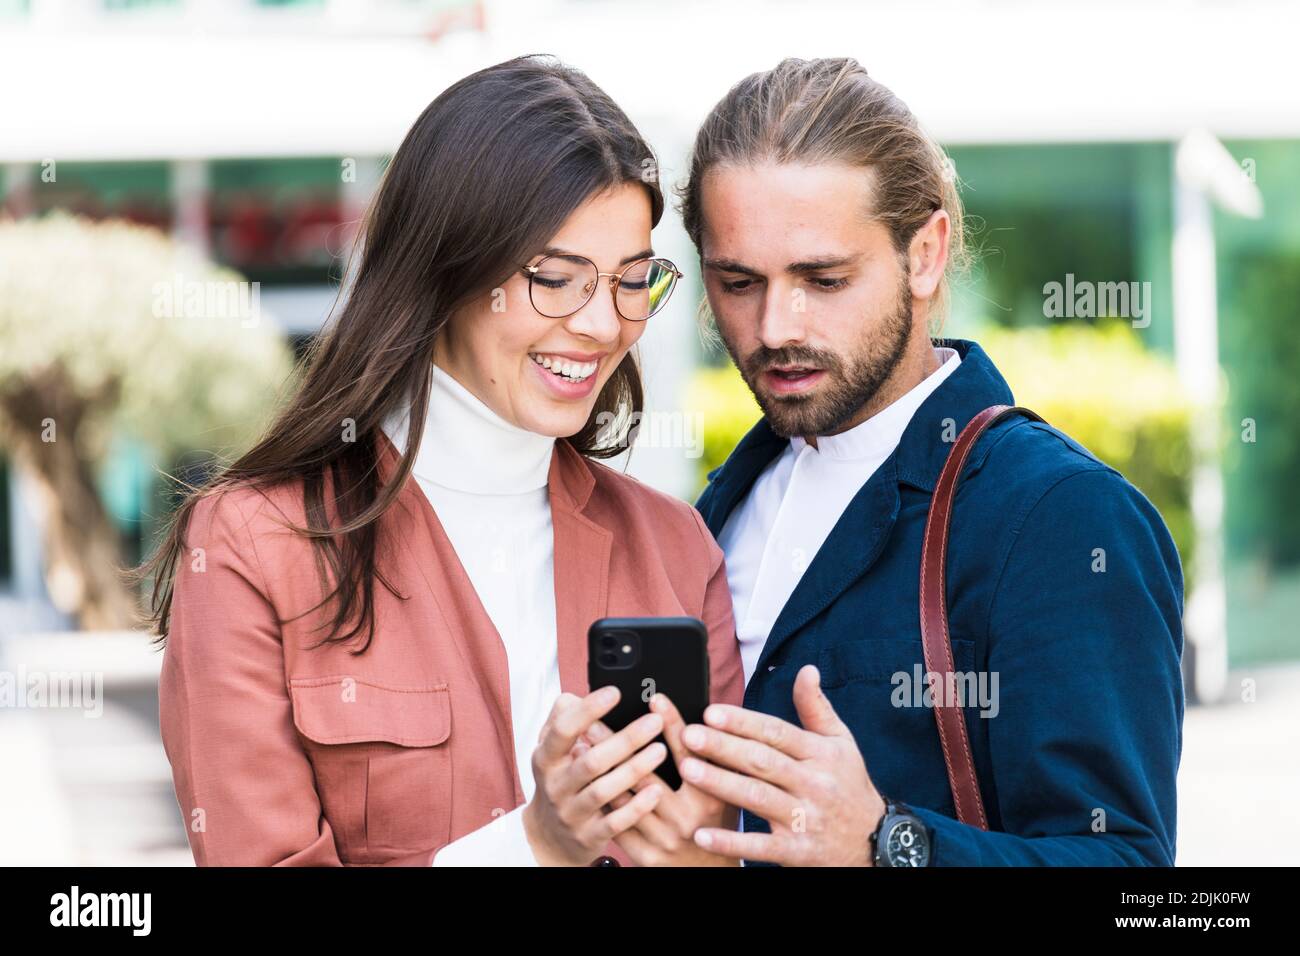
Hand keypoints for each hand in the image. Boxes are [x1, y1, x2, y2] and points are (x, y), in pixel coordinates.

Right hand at [522, 686, 667, 865]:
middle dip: (625, 740)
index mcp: (546, 758)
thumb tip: (577, 697)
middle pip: (591, 762)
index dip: (588, 710)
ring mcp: (572, 813)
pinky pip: (615, 823)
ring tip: (660, 751)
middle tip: (655, 721)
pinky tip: (657, 791)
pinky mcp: (588, 836)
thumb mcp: (553, 751)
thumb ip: (563, 720)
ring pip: (604, 791)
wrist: (549, 836)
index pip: (563, 730)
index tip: (615, 693)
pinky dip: (636, 807)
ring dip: (634, 770)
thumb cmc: (560, 780)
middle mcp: (556, 786)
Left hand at [583, 693, 739, 866]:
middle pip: (646, 773)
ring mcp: (664, 839)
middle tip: (596, 718)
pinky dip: (601, 797)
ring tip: (582, 743)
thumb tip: (707, 720)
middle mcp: (687, 818)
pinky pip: (618, 822)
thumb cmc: (715, 826)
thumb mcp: (726, 794)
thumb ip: (715, 761)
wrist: (708, 877)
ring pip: (626, 797)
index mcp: (709, 798)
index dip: (672, 724)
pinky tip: (587, 778)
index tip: (655, 698)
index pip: (688, 754)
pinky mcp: (646, 856)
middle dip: (619, 743)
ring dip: (602, 769)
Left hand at [680, 665, 886, 865]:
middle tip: (689, 734)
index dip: (743, 722)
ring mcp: (806, 820)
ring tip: (688, 770)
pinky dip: (731, 842)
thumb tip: (806, 670)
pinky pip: (761, 847)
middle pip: (763, 762)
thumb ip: (817, 708)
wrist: (877, 843)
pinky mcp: (798, 852)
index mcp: (820, 754)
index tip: (711, 712)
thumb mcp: (841, 743)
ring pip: (757, 798)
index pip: (776, 733)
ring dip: (721, 784)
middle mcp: (813, 784)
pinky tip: (702, 834)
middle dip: (724, 747)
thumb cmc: (850, 786)